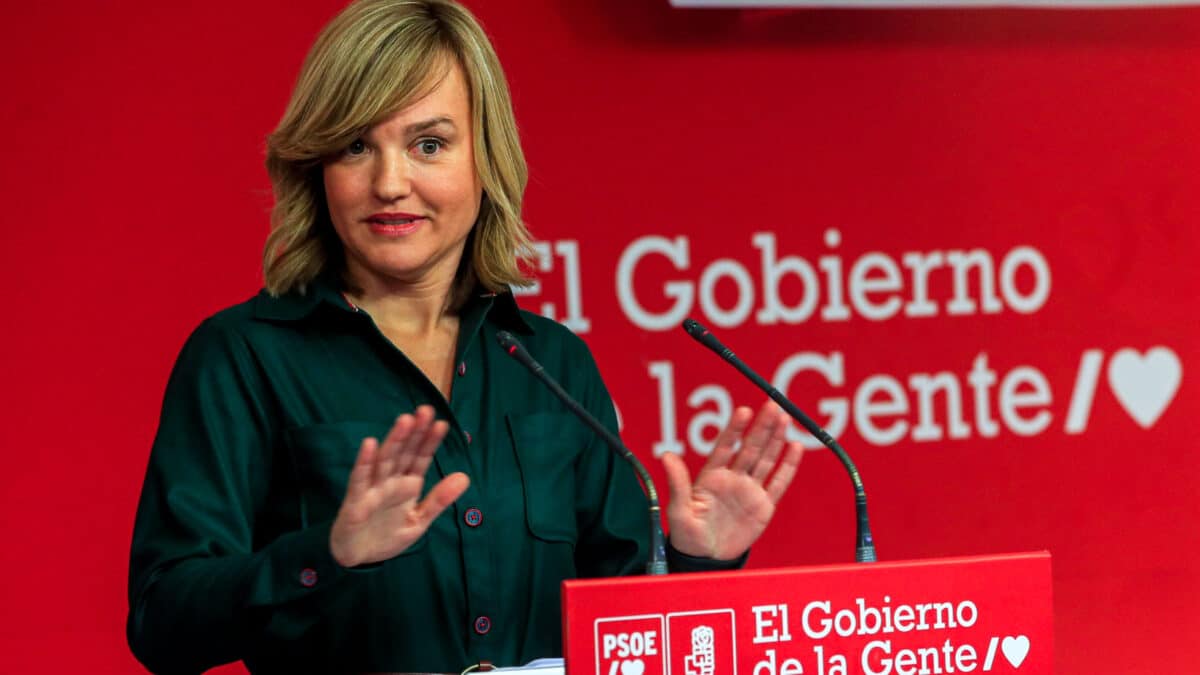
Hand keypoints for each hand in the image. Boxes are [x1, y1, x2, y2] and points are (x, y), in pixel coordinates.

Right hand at [329, 405, 468, 566]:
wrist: (358, 559)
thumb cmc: (386, 535)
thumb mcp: (419, 520)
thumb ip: (440, 500)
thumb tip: (465, 477)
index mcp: (407, 484)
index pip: (421, 458)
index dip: (430, 441)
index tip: (442, 423)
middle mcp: (391, 481)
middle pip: (404, 452)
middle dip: (414, 432)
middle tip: (425, 410)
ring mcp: (373, 489)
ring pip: (385, 460)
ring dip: (394, 440)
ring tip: (405, 421)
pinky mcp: (356, 501)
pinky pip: (360, 479)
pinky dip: (365, 462)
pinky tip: (370, 444)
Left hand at [662, 401, 802, 559]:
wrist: (706, 559)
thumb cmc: (688, 535)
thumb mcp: (679, 510)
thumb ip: (678, 483)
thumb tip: (666, 456)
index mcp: (712, 476)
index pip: (725, 447)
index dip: (735, 429)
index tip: (744, 412)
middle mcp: (733, 479)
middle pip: (750, 448)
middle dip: (761, 427)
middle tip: (772, 406)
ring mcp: (749, 491)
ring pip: (766, 460)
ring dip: (775, 439)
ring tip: (784, 418)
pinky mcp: (763, 506)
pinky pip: (778, 483)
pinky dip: (787, 466)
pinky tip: (795, 447)